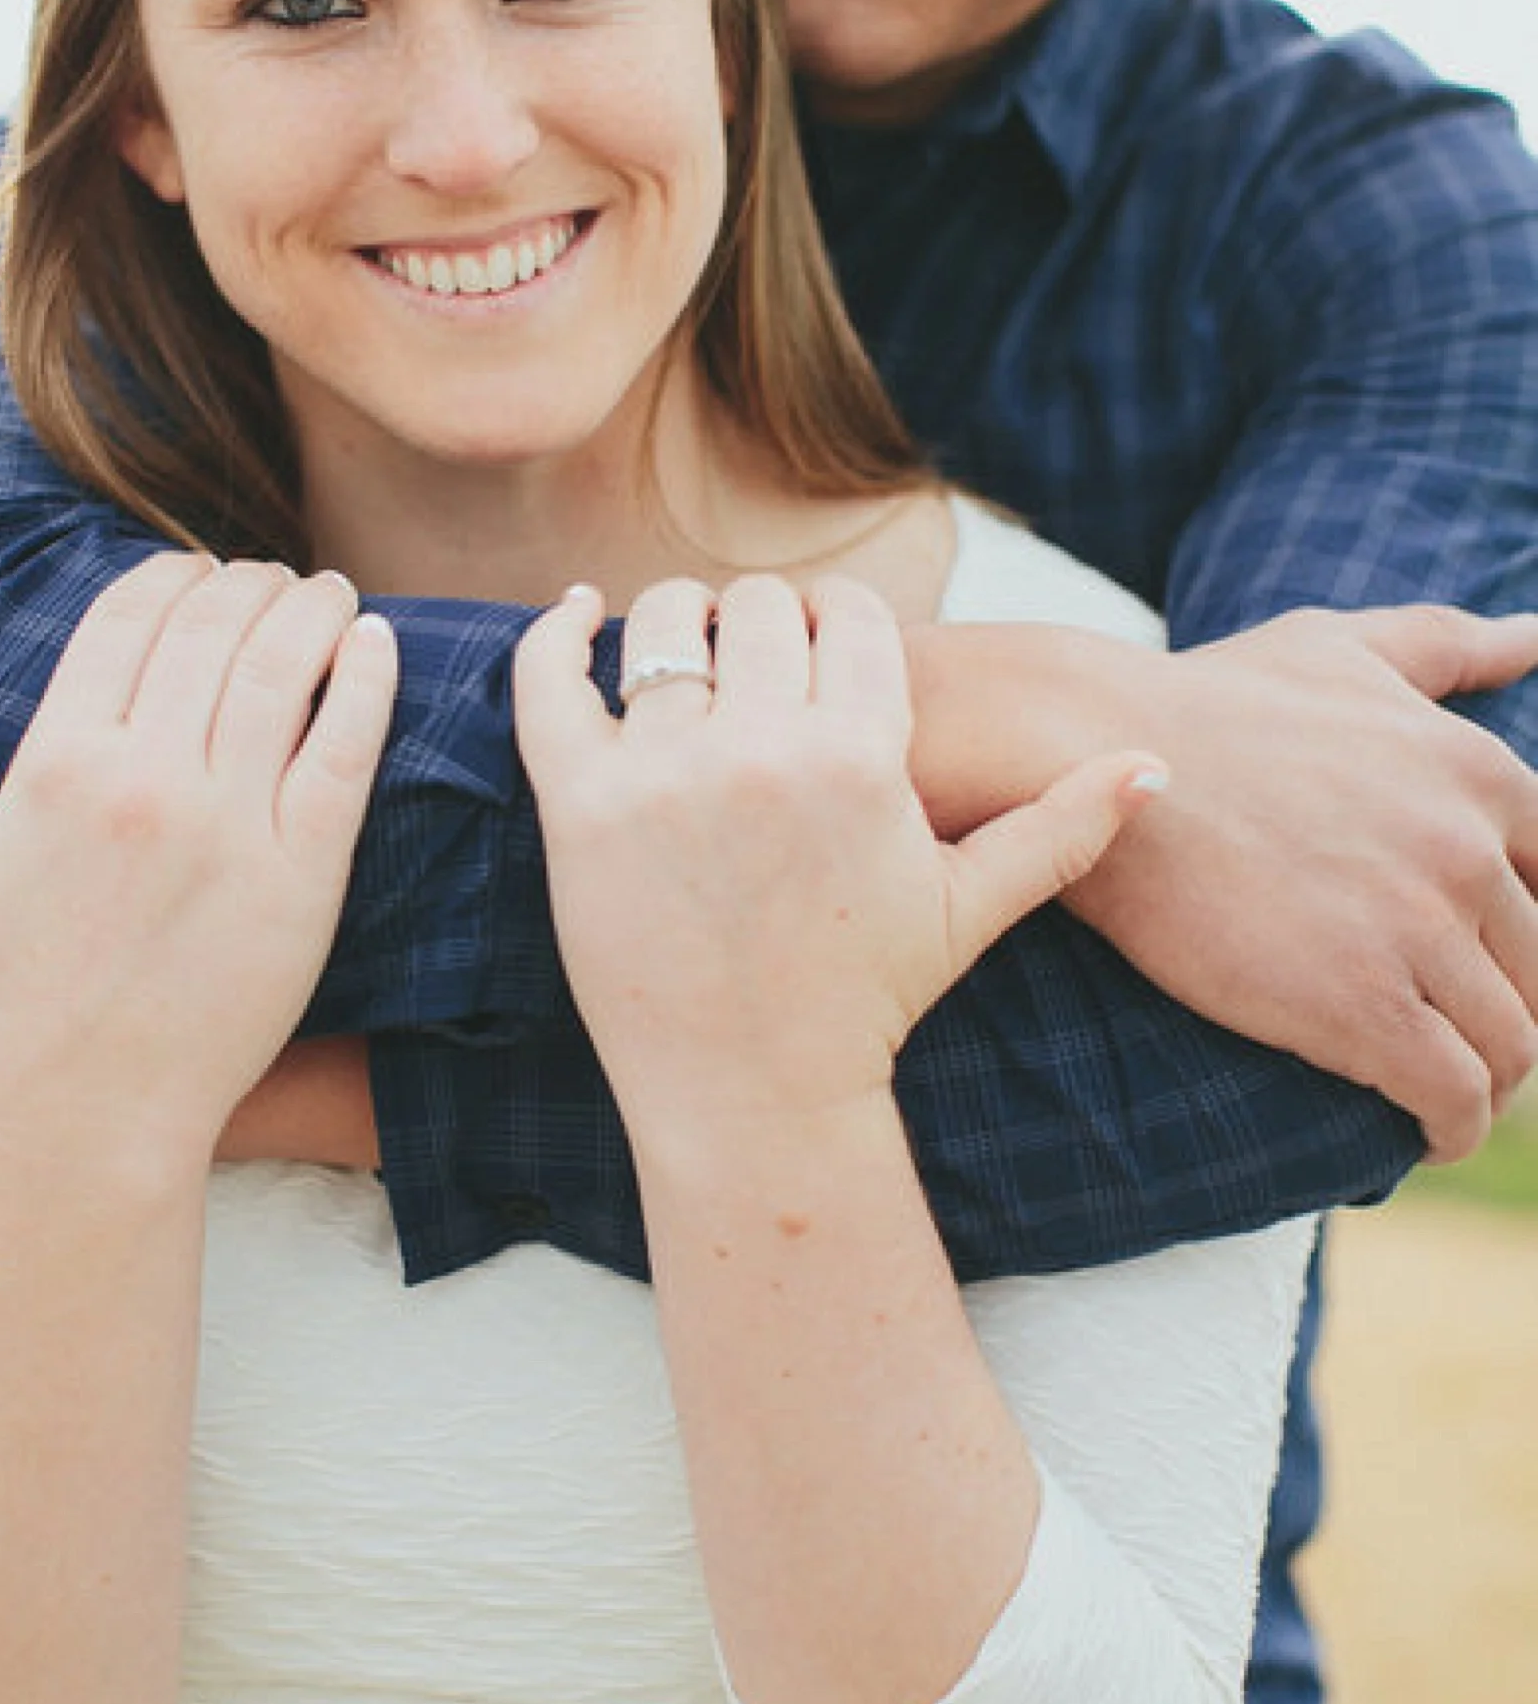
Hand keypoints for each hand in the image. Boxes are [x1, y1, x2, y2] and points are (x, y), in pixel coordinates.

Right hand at [0, 556, 395, 1161]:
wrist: (86, 1115)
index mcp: (55, 765)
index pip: (127, 619)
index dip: (168, 576)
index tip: (195, 575)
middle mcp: (145, 780)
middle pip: (211, 628)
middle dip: (244, 584)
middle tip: (267, 582)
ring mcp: (229, 826)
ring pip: (281, 670)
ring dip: (309, 611)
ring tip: (324, 594)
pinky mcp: (300, 876)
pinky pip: (345, 750)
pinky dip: (365, 681)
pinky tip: (373, 643)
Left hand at [515, 573, 1160, 1133]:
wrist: (753, 1095)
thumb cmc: (863, 999)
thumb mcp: (970, 908)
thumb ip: (1060, 827)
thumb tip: (1155, 768)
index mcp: (863, 759)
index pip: (847, 614)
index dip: (834, 619)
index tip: (819, 648)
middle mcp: (763, 752)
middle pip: (755, 608)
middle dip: (759, 625)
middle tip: (750, 666)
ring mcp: (663, 776)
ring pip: (660, 625)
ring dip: (673, 624)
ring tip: (681, 658)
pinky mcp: (579, 808)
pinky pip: (550, 682)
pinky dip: (557, 634)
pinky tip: (580, 616)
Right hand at [1066, 603, 1537, 1161]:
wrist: (1095, 758)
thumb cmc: (1208, 700)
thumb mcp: (1343, 646)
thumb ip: (1448, 644)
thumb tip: (1534, 634)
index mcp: (1477, 771)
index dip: (1535, 934)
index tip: (1504, 962)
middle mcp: (1467, 850)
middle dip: (1515, 1013)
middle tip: (1464, 1036)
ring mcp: (1419, 930)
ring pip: (1511, 1044)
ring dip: (1489, 1084)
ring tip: (1448, 1096)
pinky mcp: (1361, 1006)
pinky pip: (1454, 1094)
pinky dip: (1455, 1127)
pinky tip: (1426, 1134)